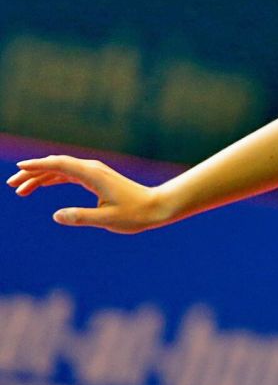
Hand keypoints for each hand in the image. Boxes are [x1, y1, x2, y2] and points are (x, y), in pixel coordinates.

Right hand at [6, 155, 166, 233]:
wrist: (157, 207)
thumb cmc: (135, 214)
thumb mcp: (107, 219)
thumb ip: (81, 217)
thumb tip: (56, 215)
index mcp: (93, 175)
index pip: (59, 165)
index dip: (37, 166)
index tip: (19, 169)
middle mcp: (92, 169)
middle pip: (56, 165)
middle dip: (32, 173)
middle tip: (12, 186)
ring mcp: (95, 172)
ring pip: (61, 170)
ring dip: (41, 177)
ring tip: (20, 190)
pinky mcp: (98, 178)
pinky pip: (70, 174)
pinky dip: (54, 179)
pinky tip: (43, 185)